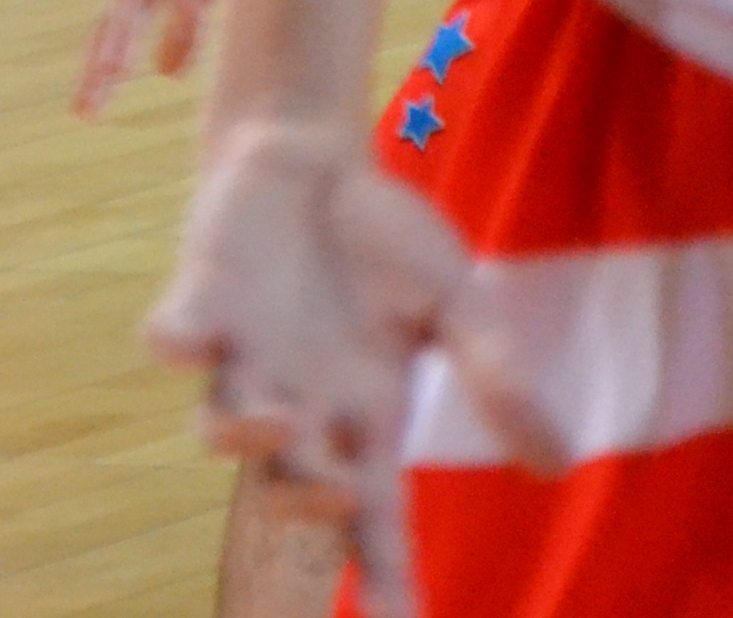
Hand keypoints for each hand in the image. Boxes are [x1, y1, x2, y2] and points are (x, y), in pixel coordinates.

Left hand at [74, 0, 228, 116]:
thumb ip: (181, 21)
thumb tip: (164, 73)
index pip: (115, 26)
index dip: (100, 66)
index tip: (86, 111)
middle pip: (114, 16)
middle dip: (101, 62)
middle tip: (86, 111)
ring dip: (125, 32)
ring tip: (114, 73)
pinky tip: (191, 24)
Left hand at [151, 122, 555, 617]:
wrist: (314, 157)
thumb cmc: (386, 244)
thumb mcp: (460, 305)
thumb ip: (497, 377)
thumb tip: (557, 465)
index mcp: (365, 420)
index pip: (376, 524)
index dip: (384, 580)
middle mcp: (300, 406)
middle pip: (291, 488)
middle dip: (310, 503)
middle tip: (341, 496)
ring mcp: (244, 356)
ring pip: (226, 426)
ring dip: (249, 432)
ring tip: (284, 422)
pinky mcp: (203, 299)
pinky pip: (175, 334)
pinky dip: (177, 339)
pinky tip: (183, 341)